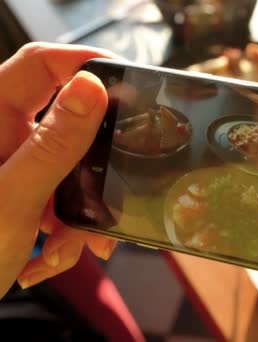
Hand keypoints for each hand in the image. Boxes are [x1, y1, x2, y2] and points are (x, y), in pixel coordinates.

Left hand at [0, 43, 120, 297]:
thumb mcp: (14, 199)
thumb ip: (55, 144)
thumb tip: (92, 88)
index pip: (42, 65)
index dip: (85, 64)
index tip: (128, 84)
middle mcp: (2, 136)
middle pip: (70, 122)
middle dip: (96, 164)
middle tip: (117, 186)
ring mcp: (15, 166)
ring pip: (74, 167)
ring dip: (86, 207)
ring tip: (79, 244)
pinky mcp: (25, 193)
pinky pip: (65, 196)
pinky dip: (72, 227)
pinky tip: (59, 254)